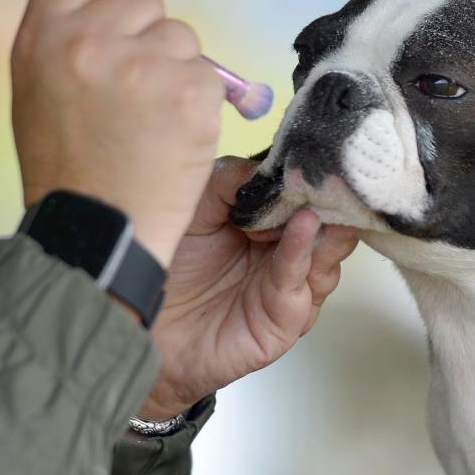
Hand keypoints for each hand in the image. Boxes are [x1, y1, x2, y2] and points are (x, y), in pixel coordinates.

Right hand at [11, 0, 224, 265]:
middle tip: (135, 89)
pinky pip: (208, 75)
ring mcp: (143, 66)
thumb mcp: (39, 87)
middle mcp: (90, 40)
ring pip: (183, 38)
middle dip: (149, 34)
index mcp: (44, 34)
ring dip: (176, 71)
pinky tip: (172, 135)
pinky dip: (198, 102)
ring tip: (149, 121)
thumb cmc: (68, 165)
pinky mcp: (190, 94)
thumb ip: (68, 33)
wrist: (97, 230)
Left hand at [139, 157, 358, 418]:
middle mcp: (287, 255)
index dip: (318, 174)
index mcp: (272, 224)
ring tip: (317, 198)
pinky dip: (301, 254)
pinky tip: (300, 228)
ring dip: (326, 225)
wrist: (136, 324)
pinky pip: (299, 285)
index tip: (323, 150)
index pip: (310, 195)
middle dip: (335, 198)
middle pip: (331, 223)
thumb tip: (274, 163)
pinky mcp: (284, 321)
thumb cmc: (164, 266)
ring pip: (328, 255)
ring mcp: (289, 288)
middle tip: (338, 171)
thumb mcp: (196, 206)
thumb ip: (231, 180)